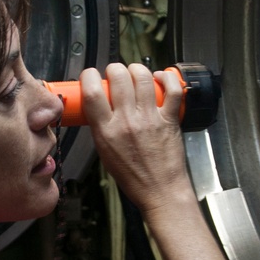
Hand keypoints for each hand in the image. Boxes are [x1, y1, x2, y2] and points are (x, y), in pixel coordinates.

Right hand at [80, 62, 191, 213]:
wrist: (160, 191)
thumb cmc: (134, 177)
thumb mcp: (105, 152)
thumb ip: (101, 127)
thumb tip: (99, 107)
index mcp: (107, 131)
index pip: (92, 92)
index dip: (88, 76)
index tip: (90, 76)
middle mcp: (127, 121)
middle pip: (118, 77)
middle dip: (114, 69)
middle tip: (115, 74)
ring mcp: (150, 118)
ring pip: (143, 77)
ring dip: (136, 69)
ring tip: (134, 73)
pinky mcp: (170, 119)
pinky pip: (171, 89)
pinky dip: (166, 78)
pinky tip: (159, 78)